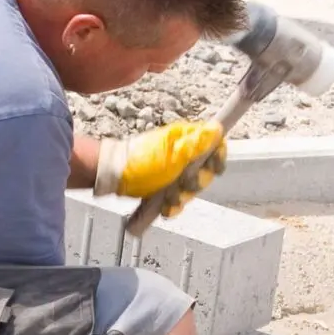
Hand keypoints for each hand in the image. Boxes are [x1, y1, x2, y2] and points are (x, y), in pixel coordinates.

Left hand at [95, 121, 227, 216]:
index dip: (218, 158)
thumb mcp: (172, 154)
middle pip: (206, 173)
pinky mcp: (166, 187)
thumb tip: (217, 128)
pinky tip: (164, 206)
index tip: (212, 168)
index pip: (215, 146)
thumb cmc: (141, 162)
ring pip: (192, 190)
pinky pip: (179, 200)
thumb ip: (197, 144)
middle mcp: (183, 155)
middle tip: (181, 181)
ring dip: (181, 196)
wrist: (115, 177)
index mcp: (187, 141)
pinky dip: (172, 206)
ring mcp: (174, 172)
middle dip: (194, 183)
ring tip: (166, 194)